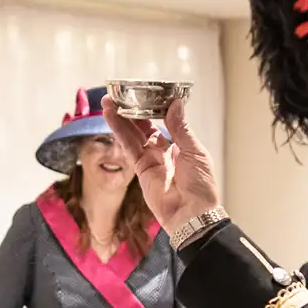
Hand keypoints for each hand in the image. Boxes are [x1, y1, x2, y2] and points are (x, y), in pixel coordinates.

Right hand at [102, 95, 219, 232]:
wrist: (192, 212)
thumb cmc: (200, 184)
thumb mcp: (194, 150)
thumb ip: (180, 128)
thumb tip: (175, 104)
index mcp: (179, 145)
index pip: (162, 123)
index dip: (151, 109)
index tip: (143, 94)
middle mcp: (162, 151)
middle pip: (142, 127)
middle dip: (130, 112)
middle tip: (118, 95)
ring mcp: (150, 160)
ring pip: (132, 135)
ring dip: (120, 119)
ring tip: (107, 102)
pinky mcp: (140, 170)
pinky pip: (128, 147)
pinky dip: (119, 132)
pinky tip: (111, 118)